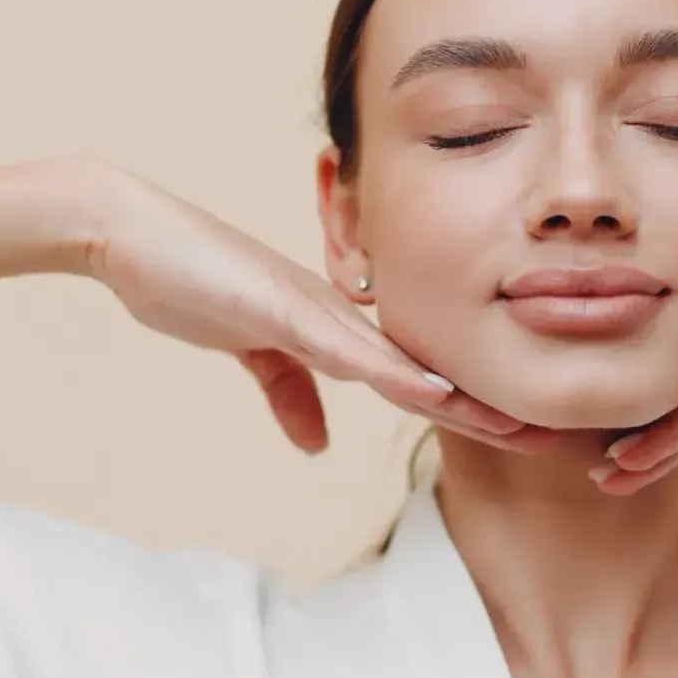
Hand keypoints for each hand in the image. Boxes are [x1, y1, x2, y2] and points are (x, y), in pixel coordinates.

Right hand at [86, 167, 541, 454]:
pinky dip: (394, 374)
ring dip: (460, 398)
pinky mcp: (282, 308)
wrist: (128, 232)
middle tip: (549, 436)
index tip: (516, 432)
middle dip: (486, 406)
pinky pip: (347, 349)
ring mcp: (315, 309)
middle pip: (426, 370)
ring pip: (403, 363)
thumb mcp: (247, 351)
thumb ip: (287, 393)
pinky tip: (436, 394)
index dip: (465, 405)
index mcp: (334, 326)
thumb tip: (318, 444)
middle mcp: (340, 314)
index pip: (413, 375)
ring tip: (518, 425)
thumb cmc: (188, 280)